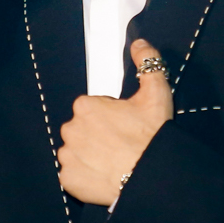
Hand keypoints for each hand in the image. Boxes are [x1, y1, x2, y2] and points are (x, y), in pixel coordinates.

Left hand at [57, 40, 173, 204]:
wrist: (151, 176)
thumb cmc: (152, 135)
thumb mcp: (156, 92)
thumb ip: (147, 62)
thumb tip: (139, 42)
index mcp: (85, 106)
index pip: (92, 108)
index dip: (110, 116)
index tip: (124, 126)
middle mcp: (70, 129)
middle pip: (81, 129)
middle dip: (96, 135)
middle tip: (120, 145)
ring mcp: (67, 156)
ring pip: (76, 152)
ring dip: (89, 155)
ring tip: (113, 162)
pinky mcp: (68, 180)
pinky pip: (73, 175)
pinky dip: (84, 176)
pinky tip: (104, 176)